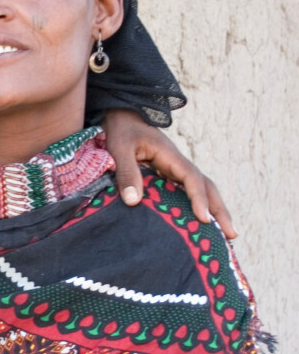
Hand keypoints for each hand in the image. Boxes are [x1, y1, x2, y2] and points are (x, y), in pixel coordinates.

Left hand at [103, 109, 235, 238]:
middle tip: (232, 236)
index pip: (192, 178)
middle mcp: (179, 164)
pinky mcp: (170, 175)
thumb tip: (133, 201)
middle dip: (220, 210)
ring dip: (215, 211)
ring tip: (225, 237)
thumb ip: (126, 172)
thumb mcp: (120, 148)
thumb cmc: (122, 130)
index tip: (205, 219)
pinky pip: (188, 193)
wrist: (124, 116)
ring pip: (202, 191)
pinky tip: (199, 226)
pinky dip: (198, 208)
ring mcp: (176, 170)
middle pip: (207, 187)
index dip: (199, 199)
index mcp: (171, 156)